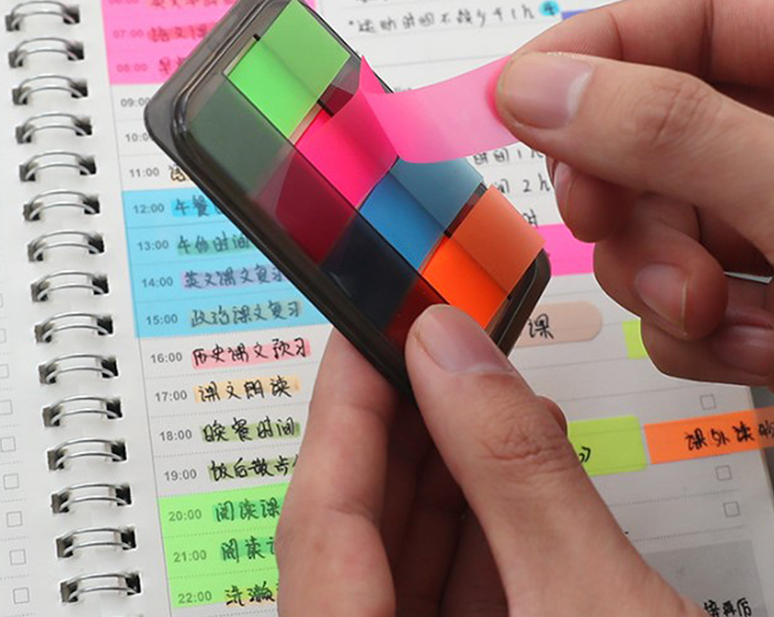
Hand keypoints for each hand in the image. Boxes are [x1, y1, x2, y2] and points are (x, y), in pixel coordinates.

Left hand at [276, 306, 698, 615]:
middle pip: (352, 536)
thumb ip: (513, 469)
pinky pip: (450, 591)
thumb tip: (446, 344)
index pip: (317, 526)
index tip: (362, 327)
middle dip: (397, 425)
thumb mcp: (596, 610)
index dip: (339, 412)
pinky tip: (515, 466)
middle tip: (428, 341)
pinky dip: (481, 521)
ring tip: (480, 388)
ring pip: (401, 558)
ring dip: (441, 465)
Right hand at [497, 0, 773, 387]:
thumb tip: (532, 88)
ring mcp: (766, 227)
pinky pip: (680, 302)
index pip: (684, 20)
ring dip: (659, 282)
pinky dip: (697, 336)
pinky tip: (759, 352)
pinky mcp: (757, 299)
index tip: (515, 100)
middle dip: (621, 196)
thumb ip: (671, 131)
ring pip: (651, 229)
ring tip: (709, 313)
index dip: (594, 49)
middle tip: (602, 222)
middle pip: (646, 134)